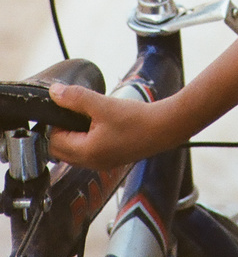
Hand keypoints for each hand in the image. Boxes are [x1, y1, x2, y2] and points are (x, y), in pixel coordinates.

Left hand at [48, 83, 165, 170]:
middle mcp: (91, 163)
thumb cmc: (137, 120)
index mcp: (86, 152)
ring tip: (90, 117)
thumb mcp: (103, 105)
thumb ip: (76, 98)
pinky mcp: (112, 160)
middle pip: (61, 152)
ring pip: (75, 153)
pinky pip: (90, 153)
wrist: (164, 128)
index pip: (54, 143)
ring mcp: (102, 164)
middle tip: (77, 112)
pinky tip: (102, 124)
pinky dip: (88, 139)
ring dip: (76, 135)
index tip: (68, 109)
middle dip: (63, 131)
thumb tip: (55, 93)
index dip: (57, 124)